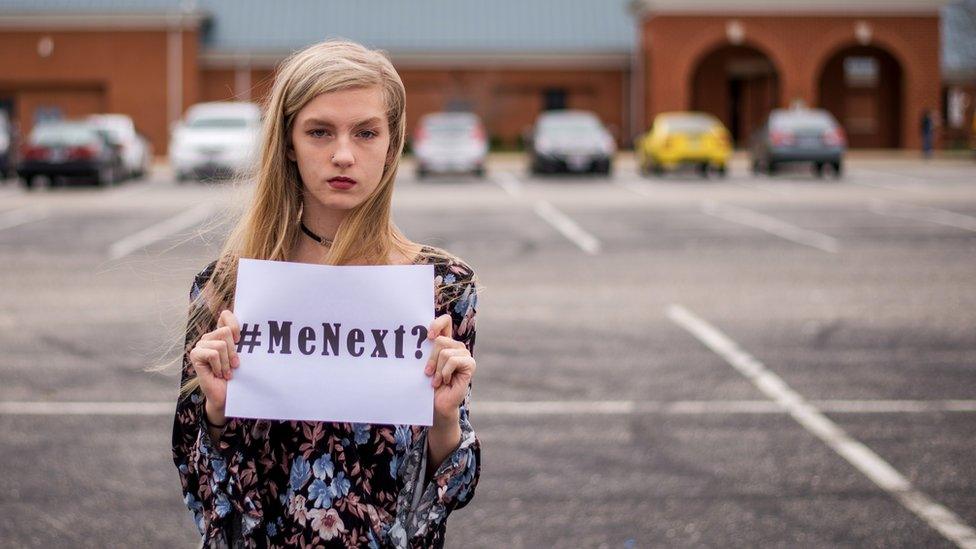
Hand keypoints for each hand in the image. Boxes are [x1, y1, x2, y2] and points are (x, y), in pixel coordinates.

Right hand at [188, 309, 240, 424]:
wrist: (226, 396)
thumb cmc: (237, 376)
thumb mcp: (243, 355)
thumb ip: (243, 340)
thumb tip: (255, 325)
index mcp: (221, 334)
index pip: (226, 315)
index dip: (235, 324)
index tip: (241, 340)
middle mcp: (209, 337)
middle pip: (226, 332)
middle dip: (234, 351)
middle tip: (234, 365)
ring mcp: (201, 345)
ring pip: (221, 345)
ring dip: (227, 362)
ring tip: (227, 372)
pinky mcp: (195, 354)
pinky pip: (213, 354)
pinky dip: (220, 366)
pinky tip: (218, 374)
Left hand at [424, 314, 476, 421]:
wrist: (438, 404)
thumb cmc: (428, 385)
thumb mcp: (424, 364)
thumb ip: (424, 351)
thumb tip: (413, 339)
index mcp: (445, 342)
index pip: (445, 320)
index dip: (436, 324)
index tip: (428, 337)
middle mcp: (456, 346)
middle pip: (440, 340)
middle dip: (430, 359)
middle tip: (428, 373)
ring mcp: (464, 354)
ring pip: (445, 352)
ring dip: (437, 369)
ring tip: (437, 381)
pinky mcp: (470, 364)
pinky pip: (452, 360)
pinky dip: (445, 373)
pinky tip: (446, 381)